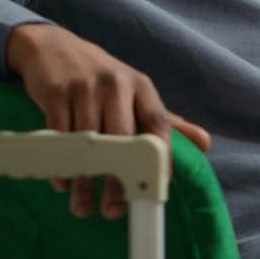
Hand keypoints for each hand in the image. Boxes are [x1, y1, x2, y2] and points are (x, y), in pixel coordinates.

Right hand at [5, 23, 211, 218]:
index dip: (162, 157)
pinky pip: (60, 135)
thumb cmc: (102, 78)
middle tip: (114, 211)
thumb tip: (206, 143)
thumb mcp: (136, 93)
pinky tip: (63, 183)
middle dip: (117, 180)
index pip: (159, 124)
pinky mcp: (56, 92)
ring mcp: (85, 87)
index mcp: (141, 86)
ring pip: (88, 143)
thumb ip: (168, 121)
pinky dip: (61, 164)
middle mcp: (116, 84)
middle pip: (122, 140)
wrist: (53, 48)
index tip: (156, 187)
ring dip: (84, 180)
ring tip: (83, 207)